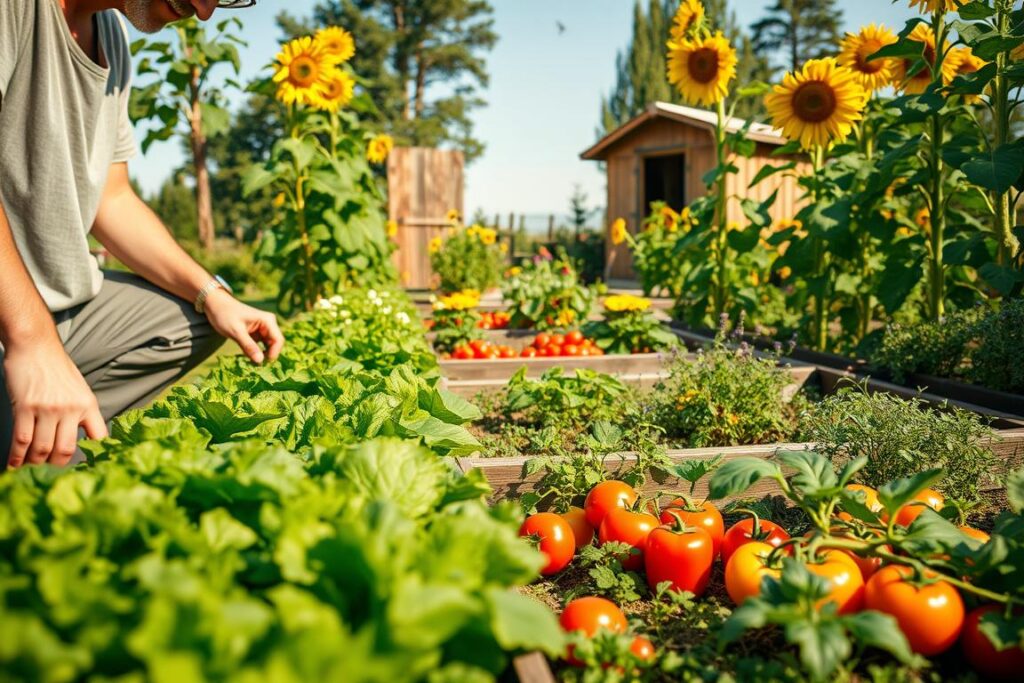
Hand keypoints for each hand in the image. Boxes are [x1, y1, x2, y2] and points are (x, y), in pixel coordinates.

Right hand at [3, 339, 106, 467]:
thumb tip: (81, 437)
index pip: (99, 437)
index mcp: (88, 406)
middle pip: (65, 450)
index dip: (94, 456)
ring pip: (42, 448)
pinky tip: (14, 465)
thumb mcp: (80, 389)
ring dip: (34, 463)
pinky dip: (17, 457)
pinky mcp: (25, 407)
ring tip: (29, 468)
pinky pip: (22, 440)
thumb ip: (81, 413)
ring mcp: (48, 409)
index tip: (86, 470)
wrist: (35, 346)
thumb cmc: (56, 368)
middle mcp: (71, 409)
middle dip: (55, 465)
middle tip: (47, 470)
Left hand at [203, 289, 284, 363]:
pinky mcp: (257, 334)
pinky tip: (245, 354)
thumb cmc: (225, 315)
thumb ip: (249, 346)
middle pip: (275, 345)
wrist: (216, 306)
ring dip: (260, 355)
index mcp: (267, 320)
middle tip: (254, 364)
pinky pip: (260, 347)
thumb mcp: (236, 331)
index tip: (261, 363)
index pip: (278, 340)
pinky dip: (254, 353)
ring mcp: (263, 330)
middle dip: (266, 355)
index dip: (273, 353)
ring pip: (268, 347)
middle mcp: (268, 325)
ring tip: (248, 360)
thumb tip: (260, 361)